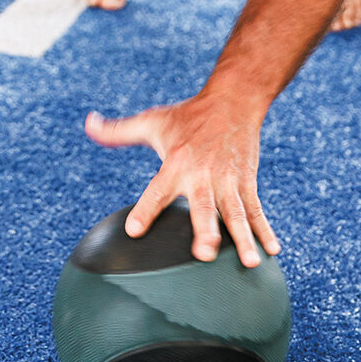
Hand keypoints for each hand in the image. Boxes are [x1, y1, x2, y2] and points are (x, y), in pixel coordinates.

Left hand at [85, 94, 280, 266]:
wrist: (233, 99)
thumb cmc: (187, 116)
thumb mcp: (151, 121)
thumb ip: (118, 131)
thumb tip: (88, 124)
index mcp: (176, 163)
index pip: (156, 191)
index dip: (145, 210)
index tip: (134, 230)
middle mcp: (203, 175)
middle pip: (203, 207)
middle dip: (205, 230)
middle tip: (204, 253)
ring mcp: (228, 180)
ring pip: (236, 213)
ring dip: (242, 238)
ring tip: (249, 261)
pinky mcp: (247, 182)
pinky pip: (257, 210)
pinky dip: (265, 230)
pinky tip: (272, 251)